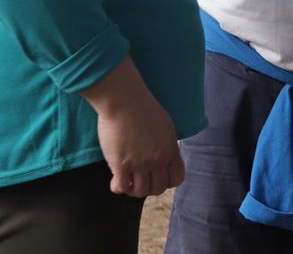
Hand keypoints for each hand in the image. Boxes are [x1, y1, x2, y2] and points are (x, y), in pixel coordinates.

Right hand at [80, 57, 185, 196]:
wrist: (125, 101)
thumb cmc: (144, 108)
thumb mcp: (166, 127)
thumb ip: (168, 144)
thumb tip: (167, 155)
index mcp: (171, 150)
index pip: (176, 179)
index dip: (167, 181)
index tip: (157, 176)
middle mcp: (158, 160)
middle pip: (157, 189)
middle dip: (149, 187)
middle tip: (140, 179)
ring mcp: (139, 164)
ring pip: (140, 192)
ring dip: (133, 189)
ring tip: (128, 180)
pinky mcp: (120, 165)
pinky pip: (121, 187)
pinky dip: (118, 187)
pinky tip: (116, 179)